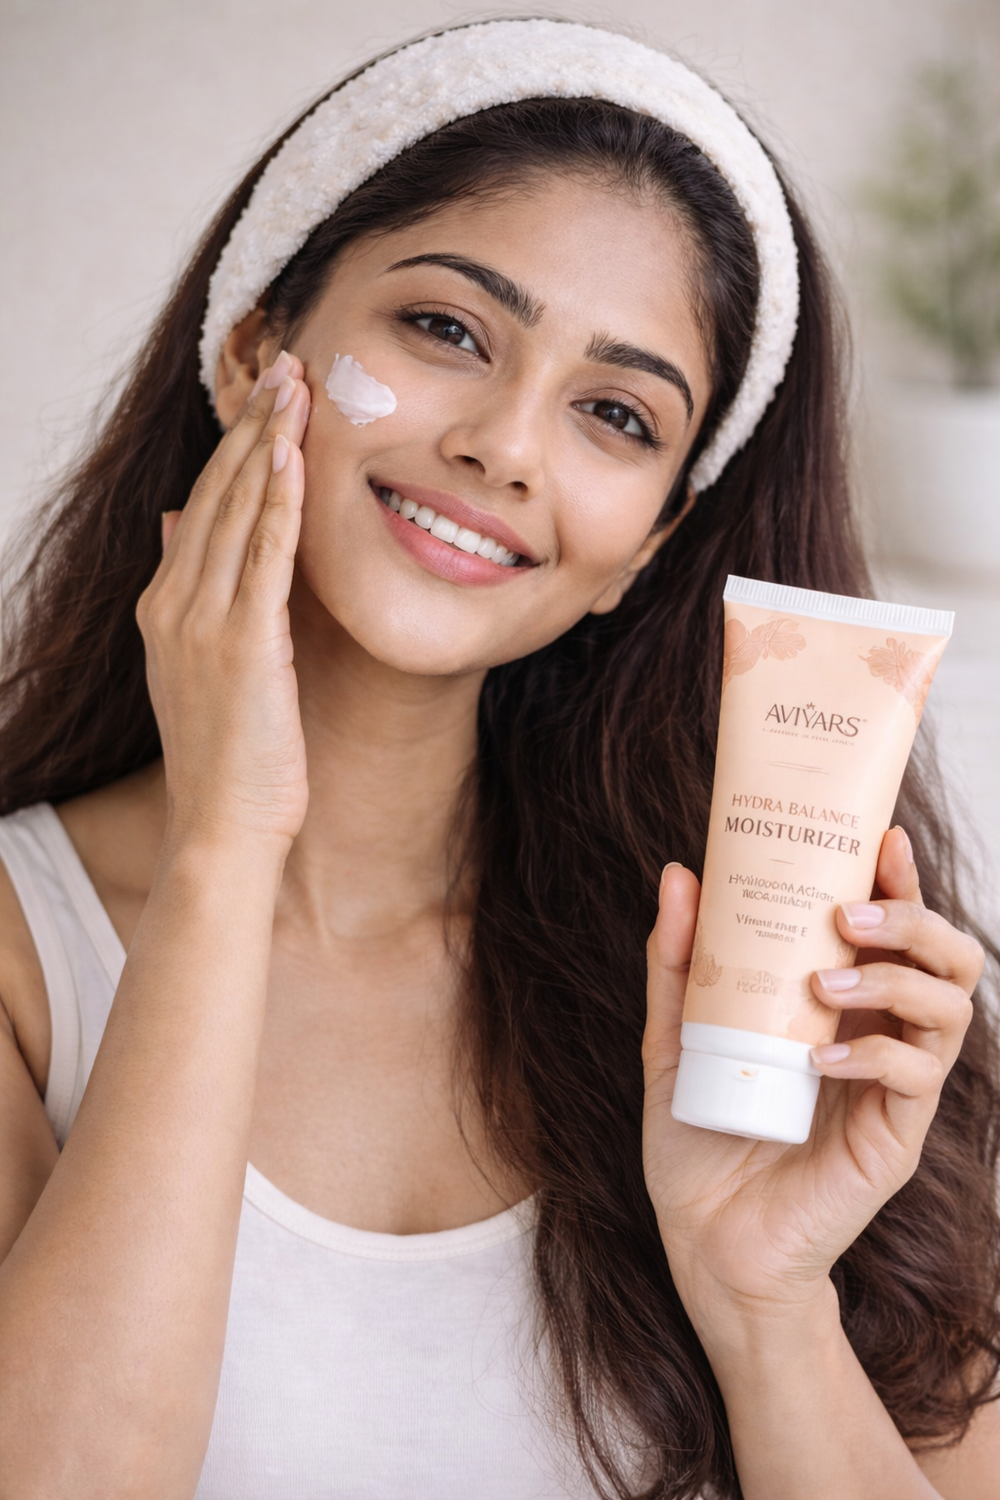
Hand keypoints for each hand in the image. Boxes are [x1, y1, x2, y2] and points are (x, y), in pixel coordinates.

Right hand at [137, 351, 310, 850]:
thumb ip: (190, 590)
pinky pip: (262, 558)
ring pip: (236, 512)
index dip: (236, 446)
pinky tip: (293, 456)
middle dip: (253, 425)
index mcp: (165, 607)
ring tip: (296, 386)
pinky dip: (277, 502)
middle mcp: (174, 604)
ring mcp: (203, 622)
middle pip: (216, 494)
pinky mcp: (243, 644)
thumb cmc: (227, 756)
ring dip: (268, 444)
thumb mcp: (198, 666)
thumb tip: (179, 523)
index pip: (203, 506)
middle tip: (288, 365)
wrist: (222, 825)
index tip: (267, 397)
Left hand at [641, 828, 983, 1335]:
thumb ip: (677, 964)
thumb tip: (679, 874)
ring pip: (951, 1009)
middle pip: (948, 958)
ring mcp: (894, 1088)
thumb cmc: (699, 1141)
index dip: (900, 880)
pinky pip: (916, 1079)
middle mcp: (880, 1036)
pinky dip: (875, 1055)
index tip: (882, 836)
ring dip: (898, 978)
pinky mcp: (894, 1138)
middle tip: (851, 911)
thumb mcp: (674, 1038)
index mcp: (841, 1005)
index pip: (893, 930)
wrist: (706, 1244)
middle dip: (914, 918)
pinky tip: (823, 1054)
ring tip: (830, 978)